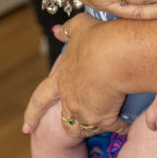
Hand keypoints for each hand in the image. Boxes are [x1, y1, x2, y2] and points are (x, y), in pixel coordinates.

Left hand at [22, 13, 128, 137]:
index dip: (33, 113)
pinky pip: (114, 128)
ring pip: (86, 128)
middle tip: (77, 129)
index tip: (26, 129)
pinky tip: (130, 122)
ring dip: (95, 127)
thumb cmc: (98, 38)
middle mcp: (69, 99)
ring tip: (108, 123)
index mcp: (61, 79)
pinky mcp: (103, 119)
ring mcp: (84, 112)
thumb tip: (56, 30)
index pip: (41, 98)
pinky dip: (122, 126)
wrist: (116, 53)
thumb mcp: (79, 28)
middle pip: (65, 120)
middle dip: (71, 125)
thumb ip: (67, 30)